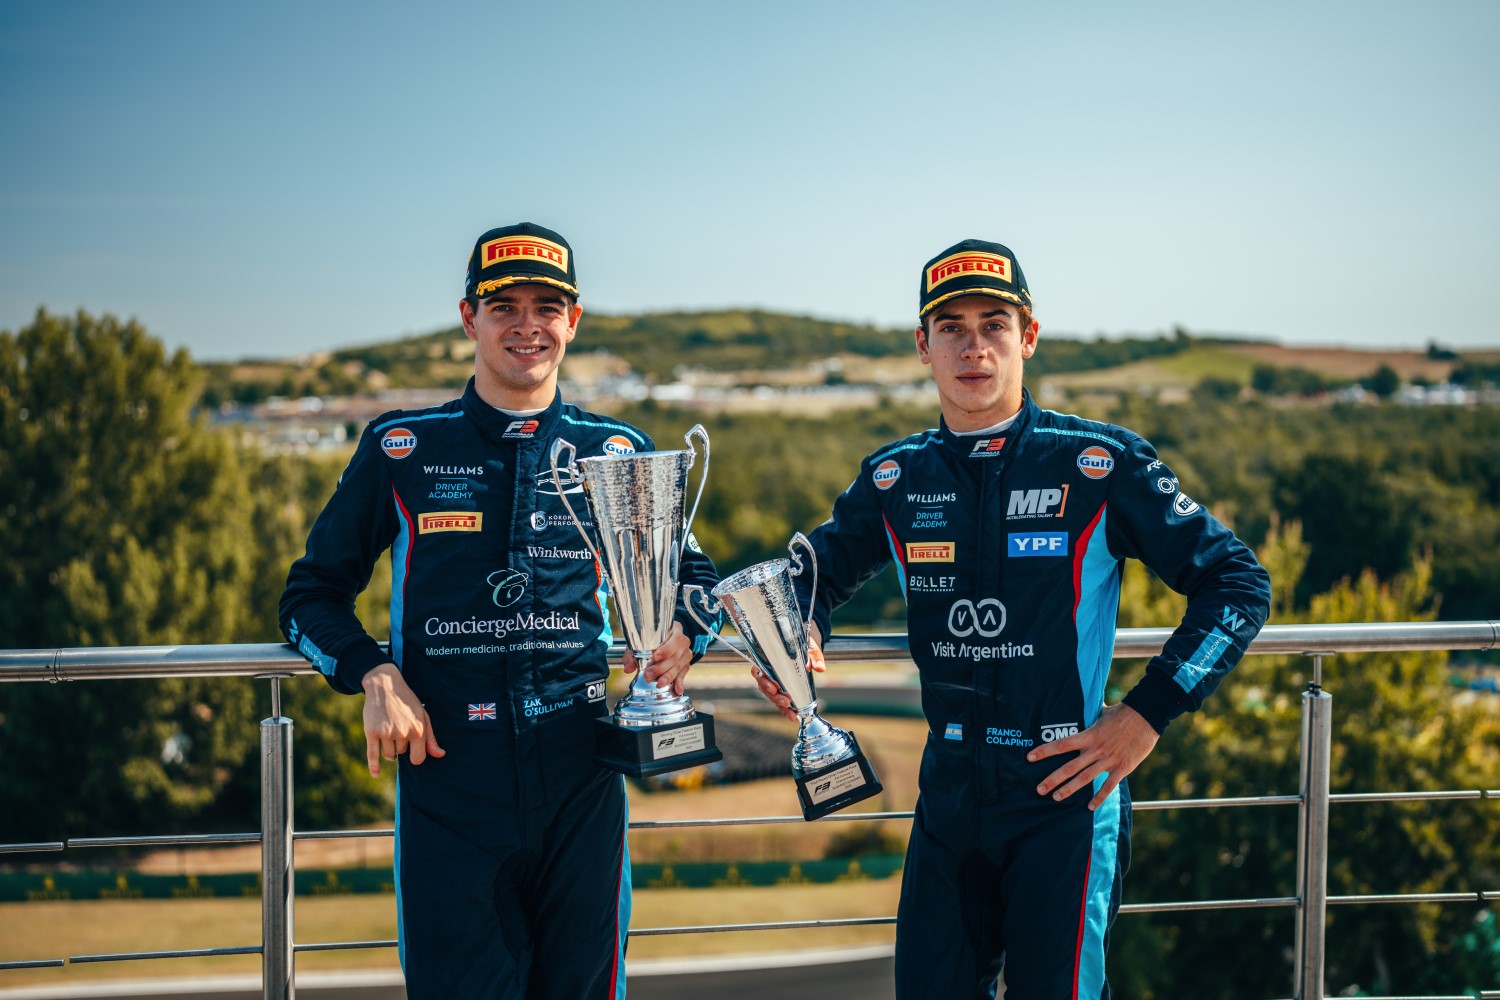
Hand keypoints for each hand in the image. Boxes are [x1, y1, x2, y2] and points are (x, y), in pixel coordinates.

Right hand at [361, 663, 444, 777]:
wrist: (385, 685)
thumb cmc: (406, 702)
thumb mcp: (423, 716)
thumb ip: (431, 737)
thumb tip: (440, 755)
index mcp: (418, 730)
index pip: (418, 759)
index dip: (415, 756)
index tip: (412, 751)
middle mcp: (403, 733)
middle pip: (401, 754)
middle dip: (400, 745)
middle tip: (398, 727)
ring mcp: (386, 733)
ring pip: (388, 755)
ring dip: (388, 748)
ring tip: (389, 730)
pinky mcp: (372, 732)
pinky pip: (372, 755)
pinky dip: (374, 766)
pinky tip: (376, 774)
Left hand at [629, 621, 693, 695]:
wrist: (664, 640)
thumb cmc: (651, 639)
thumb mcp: (640, 642)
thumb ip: (632, 654)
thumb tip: (628, 668)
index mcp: (674, 630)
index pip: (674, 639)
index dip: (666, 649)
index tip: (655, 657)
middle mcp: (683, 641)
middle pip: (675, 655)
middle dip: (662, 667)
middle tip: (649, 675)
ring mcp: (685, 654)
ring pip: (679, 666)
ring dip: (668, 676)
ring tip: (659, 683)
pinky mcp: (685, 665)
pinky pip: (683, 674)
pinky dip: (680, 683)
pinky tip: (678, 690)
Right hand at [753, 623, 824, 721]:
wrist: (809, 645)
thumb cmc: (805, 644)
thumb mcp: (811, 647)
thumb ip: (815, 657)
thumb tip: (820, 668)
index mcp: (769, 658)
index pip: (758, 670)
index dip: (763, 680)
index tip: (774, 687)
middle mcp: (768, 671)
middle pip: (764, 687)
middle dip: (774, 697)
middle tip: (786, 702)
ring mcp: (774, 681)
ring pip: (771, 696)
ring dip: (779, 705)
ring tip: (791, 713)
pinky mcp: (782, 689)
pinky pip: (779, 700)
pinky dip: (785, 709)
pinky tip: (792, 715)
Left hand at [1027, 702, 1158, 810]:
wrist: (1147, 716)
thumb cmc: (1124, 713)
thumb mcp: (1103, 712)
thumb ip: (1091, 715)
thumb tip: (1086, 703)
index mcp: (1088, 735)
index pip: (1061, 744)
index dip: (1044, 751)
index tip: (1029, 757)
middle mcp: (1095, 749)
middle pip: (1070, 767)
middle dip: (1053, 779)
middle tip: (1039, 789)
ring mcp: (1108, 760)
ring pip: (1085, 778)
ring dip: (1069, 789)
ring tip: (1056, 798)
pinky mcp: (1122, 768)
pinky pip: (1108, 786)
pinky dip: (1099, 797)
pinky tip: (1089, 807)